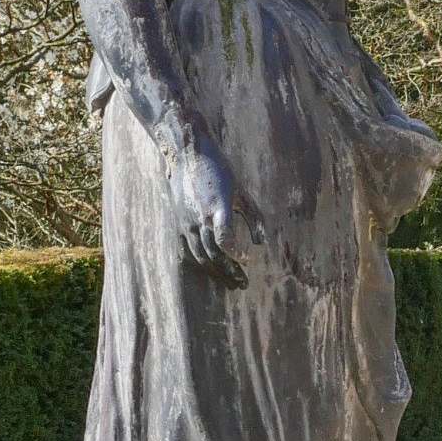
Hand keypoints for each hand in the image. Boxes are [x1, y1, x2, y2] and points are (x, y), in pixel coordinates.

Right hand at [165, 131, 264, 284]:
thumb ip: (254, 218)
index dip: (236, 254)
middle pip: (214, 254)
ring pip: (201, 256)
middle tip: (243, 283)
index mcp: (217, 209)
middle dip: (230, 271)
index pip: (224, 240)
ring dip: (216, 272)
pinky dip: (203, 263)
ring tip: (230, 282)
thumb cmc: (219, 172)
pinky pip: (190, 250)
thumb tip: (260, 244)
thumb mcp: (242, 193)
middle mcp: (200, 218)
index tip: (248, 259)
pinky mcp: (180, 224)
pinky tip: (213, 269)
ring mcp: (187, 223)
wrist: (187, 157)